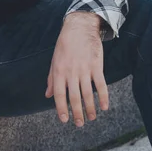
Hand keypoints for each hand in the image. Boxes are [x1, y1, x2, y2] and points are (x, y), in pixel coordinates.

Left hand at [45, 12, 108, 126]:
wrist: (80, 26)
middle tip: (79, 124)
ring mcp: (84, 68)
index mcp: (59, 70)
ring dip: (90, 108)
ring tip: (91, 118)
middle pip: (74, 97)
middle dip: (77, 113)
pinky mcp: (96, 65)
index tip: (64, 120)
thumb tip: (47, 95)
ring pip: (88, 94)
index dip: (61, 109)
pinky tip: (104, 107)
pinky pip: (101, 84)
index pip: (59, 94)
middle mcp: (71, 71)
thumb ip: (51, 77)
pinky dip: (103, 97)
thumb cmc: (65, 43)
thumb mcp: (55, 59)